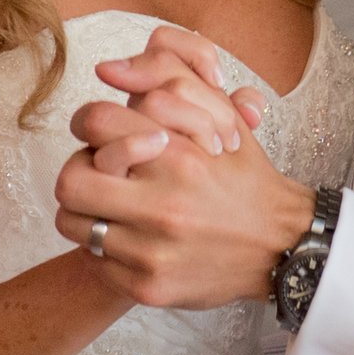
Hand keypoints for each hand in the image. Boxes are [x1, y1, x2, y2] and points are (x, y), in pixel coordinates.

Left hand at [54, 31, 309, 308]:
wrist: (283, 246)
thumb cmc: (246, 180)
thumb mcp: (223, 119)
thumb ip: (175, 80)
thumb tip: (110, 68)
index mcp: (181, 157)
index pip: (96, 122)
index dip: (91, 123)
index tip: (103, 134)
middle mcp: (165, 204)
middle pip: (70, 179)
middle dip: (79, 170)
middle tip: (99, 173)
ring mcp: (153, 250)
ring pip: (73, 223)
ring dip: (87, 211)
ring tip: (114, 207)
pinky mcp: (147, 286)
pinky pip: (93, 261)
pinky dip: (105, 248)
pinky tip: (133, 239)